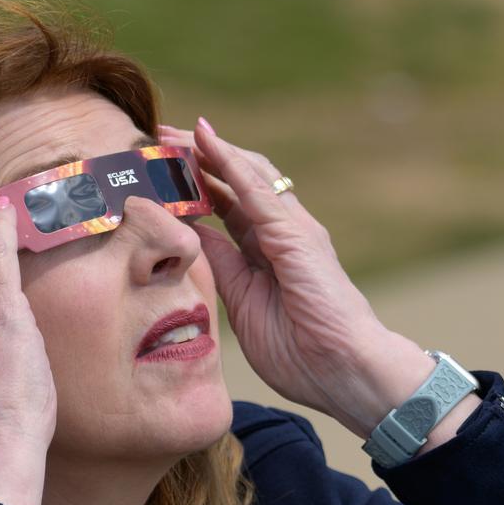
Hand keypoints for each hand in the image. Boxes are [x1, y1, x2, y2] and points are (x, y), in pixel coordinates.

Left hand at [158, 119, 409, 436]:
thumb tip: (193, 238)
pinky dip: (229, 161)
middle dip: (198, 158)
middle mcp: (283, 231)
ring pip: (247, 173)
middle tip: (159, 138)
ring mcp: (293, 229)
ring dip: (208, 150)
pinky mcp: (296, 234)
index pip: (230, 203)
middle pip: (237, 179)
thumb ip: (224, 267)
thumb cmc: (302, 353)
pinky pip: (257, 190)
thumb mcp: (244, 303)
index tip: (162, 169)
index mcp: (269, 251)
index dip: (197, 183)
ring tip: (172, 131)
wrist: (345, 372)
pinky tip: (205, 140)